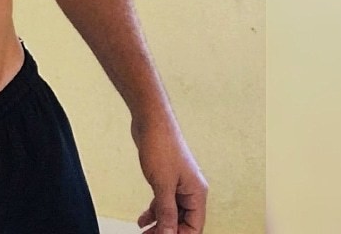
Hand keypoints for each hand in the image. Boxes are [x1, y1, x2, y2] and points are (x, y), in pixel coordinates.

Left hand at [132, 117, 207, 232]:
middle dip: (167, 232)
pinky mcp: (166, 177)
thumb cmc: (161, 145)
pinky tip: (143, 219)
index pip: (194, 226)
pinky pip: (163, 201)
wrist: (150, 119)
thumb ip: (167, 212)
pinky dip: (154, 211)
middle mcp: (190, 189)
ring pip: (172, 212)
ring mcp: (178, 183)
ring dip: (159, 224)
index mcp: (197, 192)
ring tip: (144, 232)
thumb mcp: (163, 184)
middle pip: (183, 221)